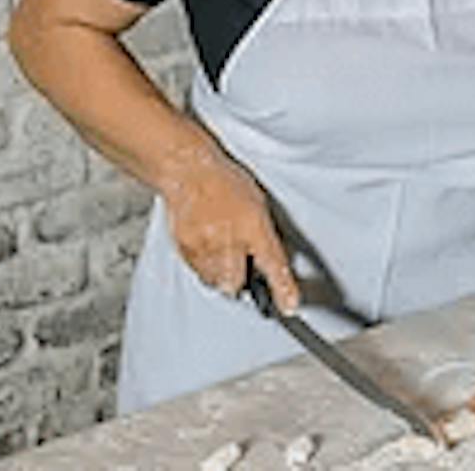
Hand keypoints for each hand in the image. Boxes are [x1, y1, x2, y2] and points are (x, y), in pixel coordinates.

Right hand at [159, 140, 299, 312]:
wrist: (189, 170)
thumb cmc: (224, 181)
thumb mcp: (256, 202)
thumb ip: (263, 234)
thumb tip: (269, 262)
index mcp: (253, 225)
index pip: (273, 264)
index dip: (282, 289)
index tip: (289, 305)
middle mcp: (229, 238)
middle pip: (236, 283)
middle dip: (240, 278)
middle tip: (239, 260)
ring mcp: (205, 245)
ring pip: (216, 280)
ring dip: (221, 273)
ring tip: (219, 247)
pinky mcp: (186, 248)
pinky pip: (198, 271)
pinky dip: (203, 265)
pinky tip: (205, 243)